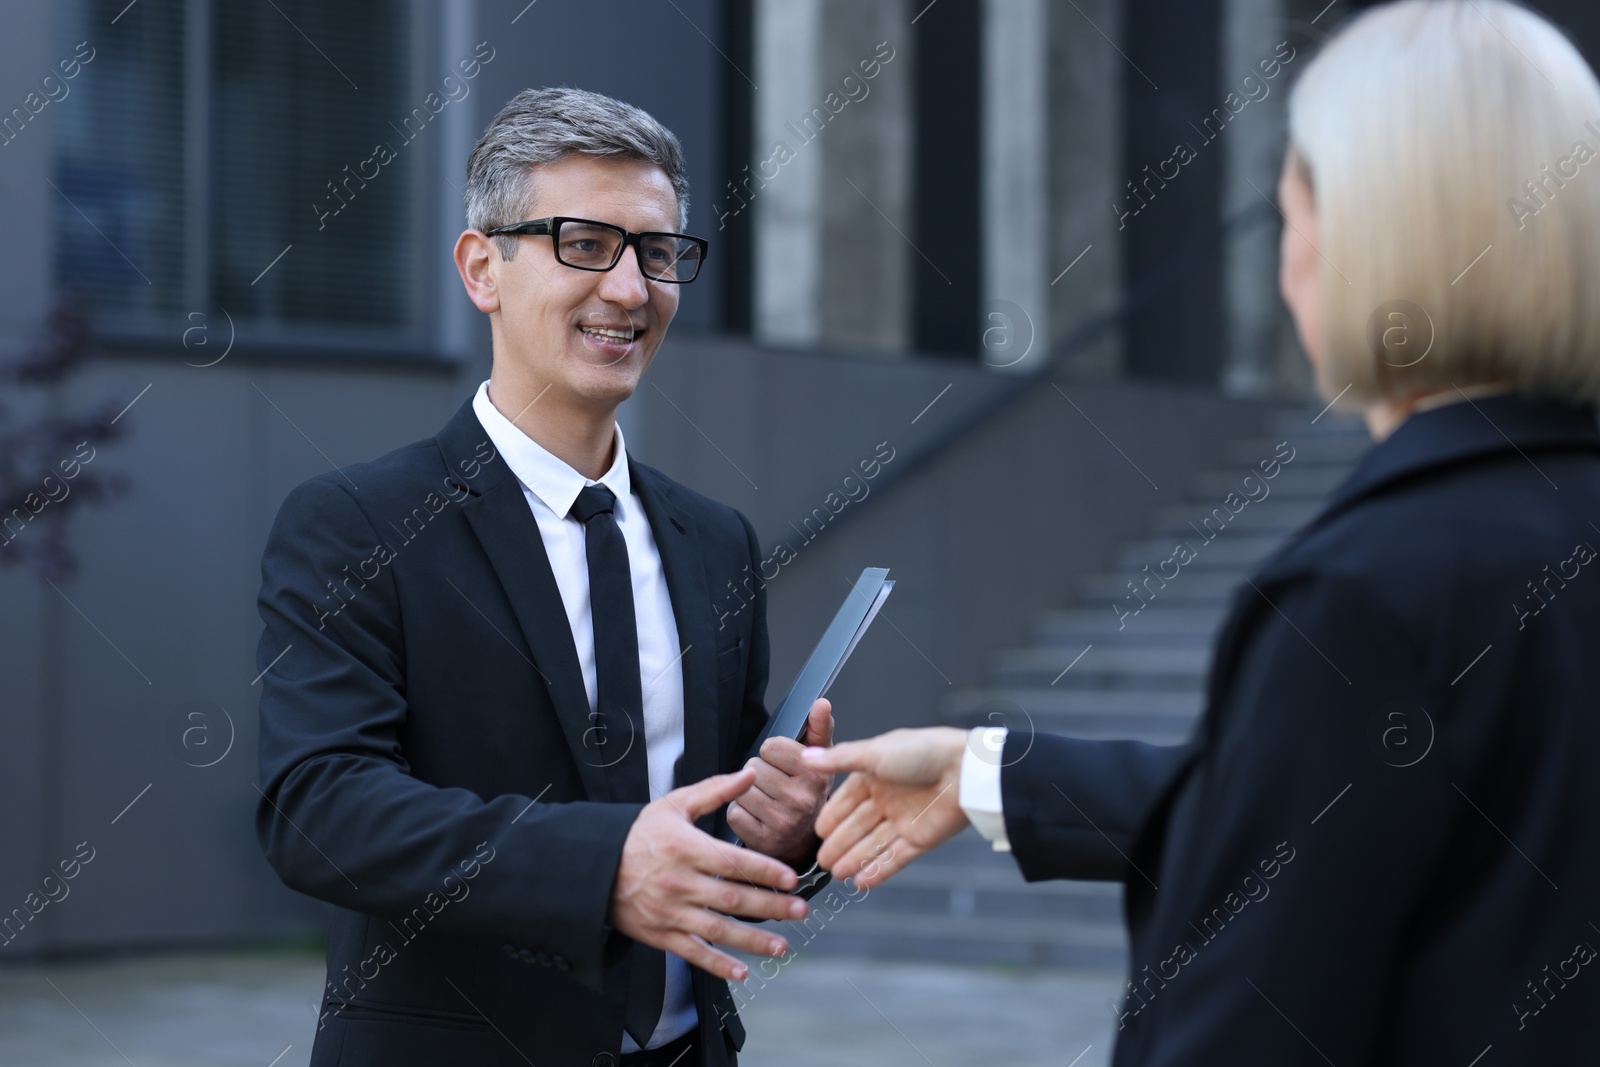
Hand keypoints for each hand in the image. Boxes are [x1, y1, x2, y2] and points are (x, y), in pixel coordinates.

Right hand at [609, 768, 807, 981]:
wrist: (594, 865)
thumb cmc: (638, 833)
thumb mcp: (674, 804)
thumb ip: (715, 790)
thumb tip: (749, 773)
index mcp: (685, 848)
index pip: (733, 862)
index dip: (765, 871)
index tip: (791, 878)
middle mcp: (679, 882)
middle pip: (732, 898)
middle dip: (771, 906)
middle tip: (800, 910)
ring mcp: (669, 911)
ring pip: (717, 929)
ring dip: (752, 941)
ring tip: (782, 945)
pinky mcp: (660, 934)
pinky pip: (692, 952)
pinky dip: (717, 964)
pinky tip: (742, 971)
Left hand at [729, 699, 833, 867]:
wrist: (803, 836)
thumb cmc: (806, 790)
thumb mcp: (818, 757)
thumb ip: (819, 727)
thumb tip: (822, 703)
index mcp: (815, 775)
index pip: (771, 747)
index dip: (772, 753)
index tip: (783, 764)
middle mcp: (802, 800)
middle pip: (753, 768)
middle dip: (759, 773)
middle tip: (775, 785)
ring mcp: (783, 822)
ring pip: (741, 790)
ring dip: (747, 792)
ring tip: (767, 800)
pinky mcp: (762, 839)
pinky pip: (734, 813)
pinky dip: (740, 813)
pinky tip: (758, 817)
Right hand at [801, 727, 968, 887]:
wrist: (965, 770)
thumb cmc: (923, 753)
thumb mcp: (874, 753)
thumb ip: (839, 760)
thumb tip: (807, 756)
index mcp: (877, 775)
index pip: (847, 800)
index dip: (832, 816)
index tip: (817, 832)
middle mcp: (889, 798)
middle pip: (858, 826)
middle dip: (839, 843)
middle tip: (821, 861)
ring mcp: (905, 820)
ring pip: (873, 845)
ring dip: (855, 859)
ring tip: (836, 874)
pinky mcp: (921, 839)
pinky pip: (895, 858)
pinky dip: (879, 870)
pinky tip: (861, 882)